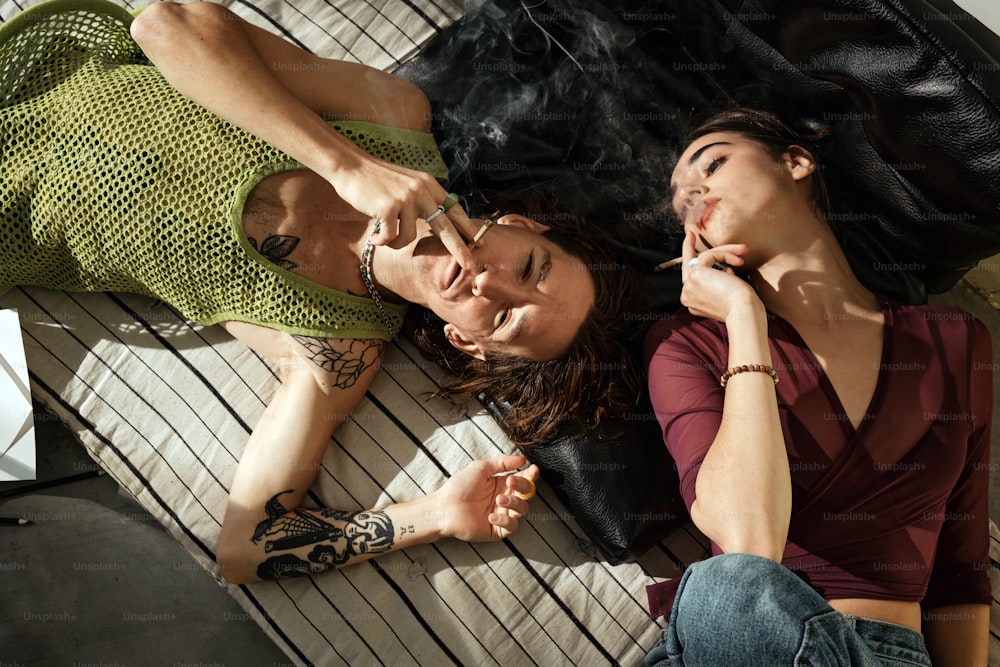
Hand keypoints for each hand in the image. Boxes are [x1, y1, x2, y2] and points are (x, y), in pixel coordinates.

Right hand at [332, 151, 477, 268]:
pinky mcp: (388, 207)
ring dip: (396, 243)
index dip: (468, 228)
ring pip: (410, 237)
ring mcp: (406, 198)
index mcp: (429, 185)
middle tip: (472, 266)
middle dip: (460, 249)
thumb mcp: (407, 185)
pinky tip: (374, 236)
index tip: (481, 243)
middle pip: (446, 227)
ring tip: (383, 236)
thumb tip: (438, 222)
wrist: (350, 166)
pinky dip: (381, 241)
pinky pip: (391, 237)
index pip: (455, 210)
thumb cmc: (376, 180)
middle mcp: (422, 190)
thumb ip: (423, 200)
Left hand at [432, 454, 539, 542]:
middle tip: (511, 481)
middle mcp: (505, 499)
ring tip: (499, 499)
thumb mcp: (481, 468)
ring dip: (514, 502)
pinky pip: (511, 526)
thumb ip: (503, 462)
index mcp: (502, 484)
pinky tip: (491, 515)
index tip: (533, 469)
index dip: (531, 475)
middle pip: (527, 494)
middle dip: (523, 486)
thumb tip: (523, 459)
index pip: (523, 479)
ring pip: (522, 509)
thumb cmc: (459, 486)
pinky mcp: (497, 530)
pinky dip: (504, 520)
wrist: (444, 508)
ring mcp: (502, 515)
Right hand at [680, 231, 760, 321]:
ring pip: (702, 258)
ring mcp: (689, 285)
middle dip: (688, 248)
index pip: (693, 279)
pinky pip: (710, 254)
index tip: (699, 253)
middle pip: (689, 266)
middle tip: (690, 233)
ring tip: (744, 249)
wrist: (743, 313)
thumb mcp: (728, 295)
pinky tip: (739, 260)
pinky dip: (726, 254)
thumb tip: (725, 271)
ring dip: (725, 251)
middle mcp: (686, 295)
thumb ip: (720, 284)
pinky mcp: (696, 274)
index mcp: (693, 303)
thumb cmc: (742, 308)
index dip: (698, 265)